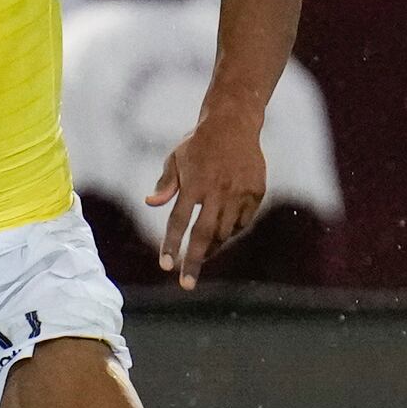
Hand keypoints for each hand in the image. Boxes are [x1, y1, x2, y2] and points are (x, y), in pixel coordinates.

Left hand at [146, 115, 267, 288]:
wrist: (234, 123)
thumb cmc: (198, 144)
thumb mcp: (176, 158)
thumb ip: (166, 184)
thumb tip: (149, 203)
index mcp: (194, 183)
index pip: (179, 221)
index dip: (171, 245)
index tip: (166, 266)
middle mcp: (217, 190)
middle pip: (204, 234)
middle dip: (194, 262)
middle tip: (187, 284)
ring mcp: (240, 192)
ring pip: (225, 232)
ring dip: (212, 247)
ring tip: (201, 255)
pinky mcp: (256, 192)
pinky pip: (243, 222)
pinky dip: (231, 231)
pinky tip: (222, 232)